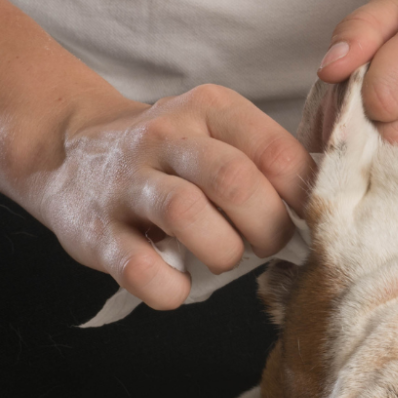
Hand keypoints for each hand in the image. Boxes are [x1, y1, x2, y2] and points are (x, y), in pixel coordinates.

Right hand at [33, 85, 314, 309]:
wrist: (66, 149)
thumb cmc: (170, 154)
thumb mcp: (218, 132)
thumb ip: (268, 160)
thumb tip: (330, 207)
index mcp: (211, 110)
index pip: (275, 151)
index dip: (303, 197)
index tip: (307, 219)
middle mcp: (166, 137)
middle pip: (235, 182)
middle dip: (268, 228)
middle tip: (268, 244)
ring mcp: (127, 183)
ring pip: (187, 215)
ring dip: (222, 252)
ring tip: (224, 257)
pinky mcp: (97, 231)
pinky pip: (141, 268)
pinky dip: (170, 287)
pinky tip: (178, 281)